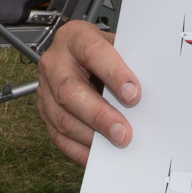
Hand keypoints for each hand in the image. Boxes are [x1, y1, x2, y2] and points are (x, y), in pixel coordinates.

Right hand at [33, 19, 137, 166]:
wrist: (79, 56)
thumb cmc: (103, 53)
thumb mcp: (116, 46)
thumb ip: (128, 63)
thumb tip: (147, 94)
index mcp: (74, 38)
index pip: (92, 52)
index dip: (113, 74)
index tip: (134, 94)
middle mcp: (54, 62)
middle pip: (70, 91)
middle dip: (99, 115)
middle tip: (124, 132)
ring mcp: (45, 89)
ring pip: (62, 118)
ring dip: (91, 136)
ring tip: (116, 144)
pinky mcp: (44, 112)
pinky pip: (58, 137)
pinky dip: (80, 150)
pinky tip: (100, 155)